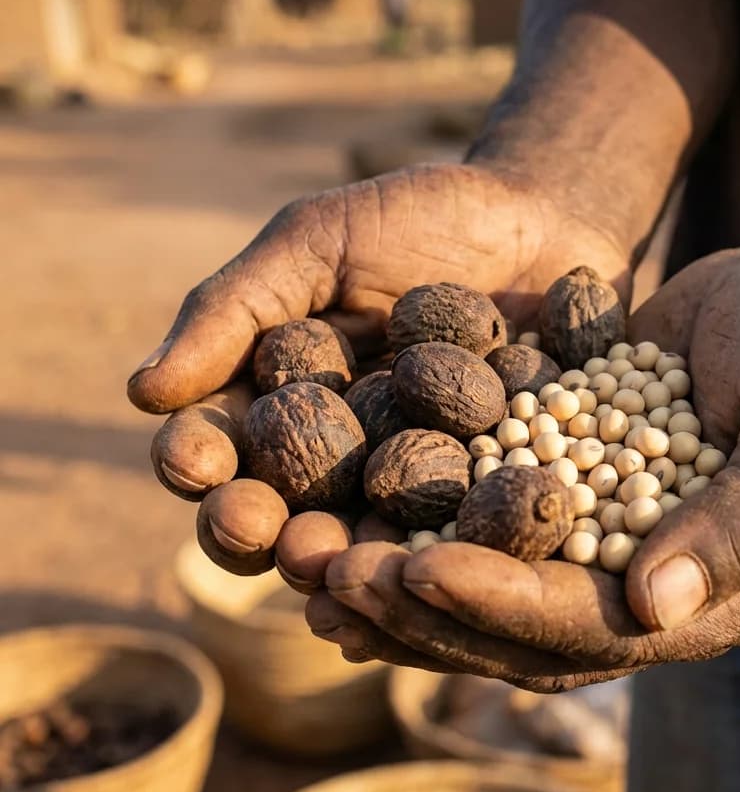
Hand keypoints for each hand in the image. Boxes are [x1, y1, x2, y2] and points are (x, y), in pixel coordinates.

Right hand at [128, 162, 629, 569]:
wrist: (544, 223)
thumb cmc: (421, 219)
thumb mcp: (319, 242)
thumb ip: (236, 308)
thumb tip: (143, 392)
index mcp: (278, 396)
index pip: (217, 442)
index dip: (195, 459)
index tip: (194, 460)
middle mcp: (333, 454)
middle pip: (274, 510)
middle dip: (250, 526)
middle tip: (250, 527)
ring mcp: (406, 483)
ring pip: (353, 539)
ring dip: (329, 557)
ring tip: (319, 560)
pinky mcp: (479, 498)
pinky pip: (448, 539)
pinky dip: (427, 558)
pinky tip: (412, 571)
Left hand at [309, 226, 739, 689]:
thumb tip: (655, 610)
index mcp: (727, 598)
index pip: (600, 628)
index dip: (507, 604)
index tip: (416, 570)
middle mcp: (660, 591)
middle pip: (527, 626)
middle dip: (426, 606)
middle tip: (328, 576)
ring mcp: (613, 545)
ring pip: (494, 585)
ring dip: (402, 581)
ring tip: (311, 561)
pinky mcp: (576, 490)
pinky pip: (490, 520)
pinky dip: (424, 521)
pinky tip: (348, 510)